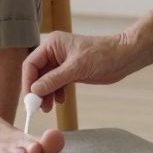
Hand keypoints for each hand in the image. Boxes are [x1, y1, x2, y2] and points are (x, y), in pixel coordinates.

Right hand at [22, 32, 136, 112]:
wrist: (124, 57)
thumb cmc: (103, 55)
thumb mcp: (77, 68)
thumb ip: (54, 79)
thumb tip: (35, 90)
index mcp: (52, 44)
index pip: (31, 63)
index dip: (28, 81)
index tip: (29, 99)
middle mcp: (54, 52)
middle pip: (37, 73)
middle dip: (37, 90)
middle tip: (37, 107)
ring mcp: (62, 62)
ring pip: (46, 80)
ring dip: (46, 94)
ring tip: (48, 108)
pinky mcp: (70, 71)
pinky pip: (56, 83)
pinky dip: (56, 93)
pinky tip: (60, 101)